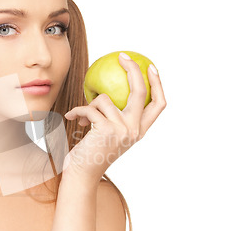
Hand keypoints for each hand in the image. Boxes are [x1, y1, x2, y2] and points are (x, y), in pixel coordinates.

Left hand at [63, 54, 166, 181]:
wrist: (81, 174)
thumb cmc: (92, 152)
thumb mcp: (109, 133)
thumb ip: (116, 116)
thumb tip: (111, 86)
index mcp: (140, 130)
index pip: (158, 104)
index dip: (158, 83)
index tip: (151, 66)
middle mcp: (135, 130)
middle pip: (141, 92)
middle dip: (133, 69)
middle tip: (122, 56)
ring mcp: (122, 130)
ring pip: (105, 98)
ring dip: (89, 103)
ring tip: (82, 115)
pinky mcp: (106, 129)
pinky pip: (89, 107)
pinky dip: (77, 111)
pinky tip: (71, 116)